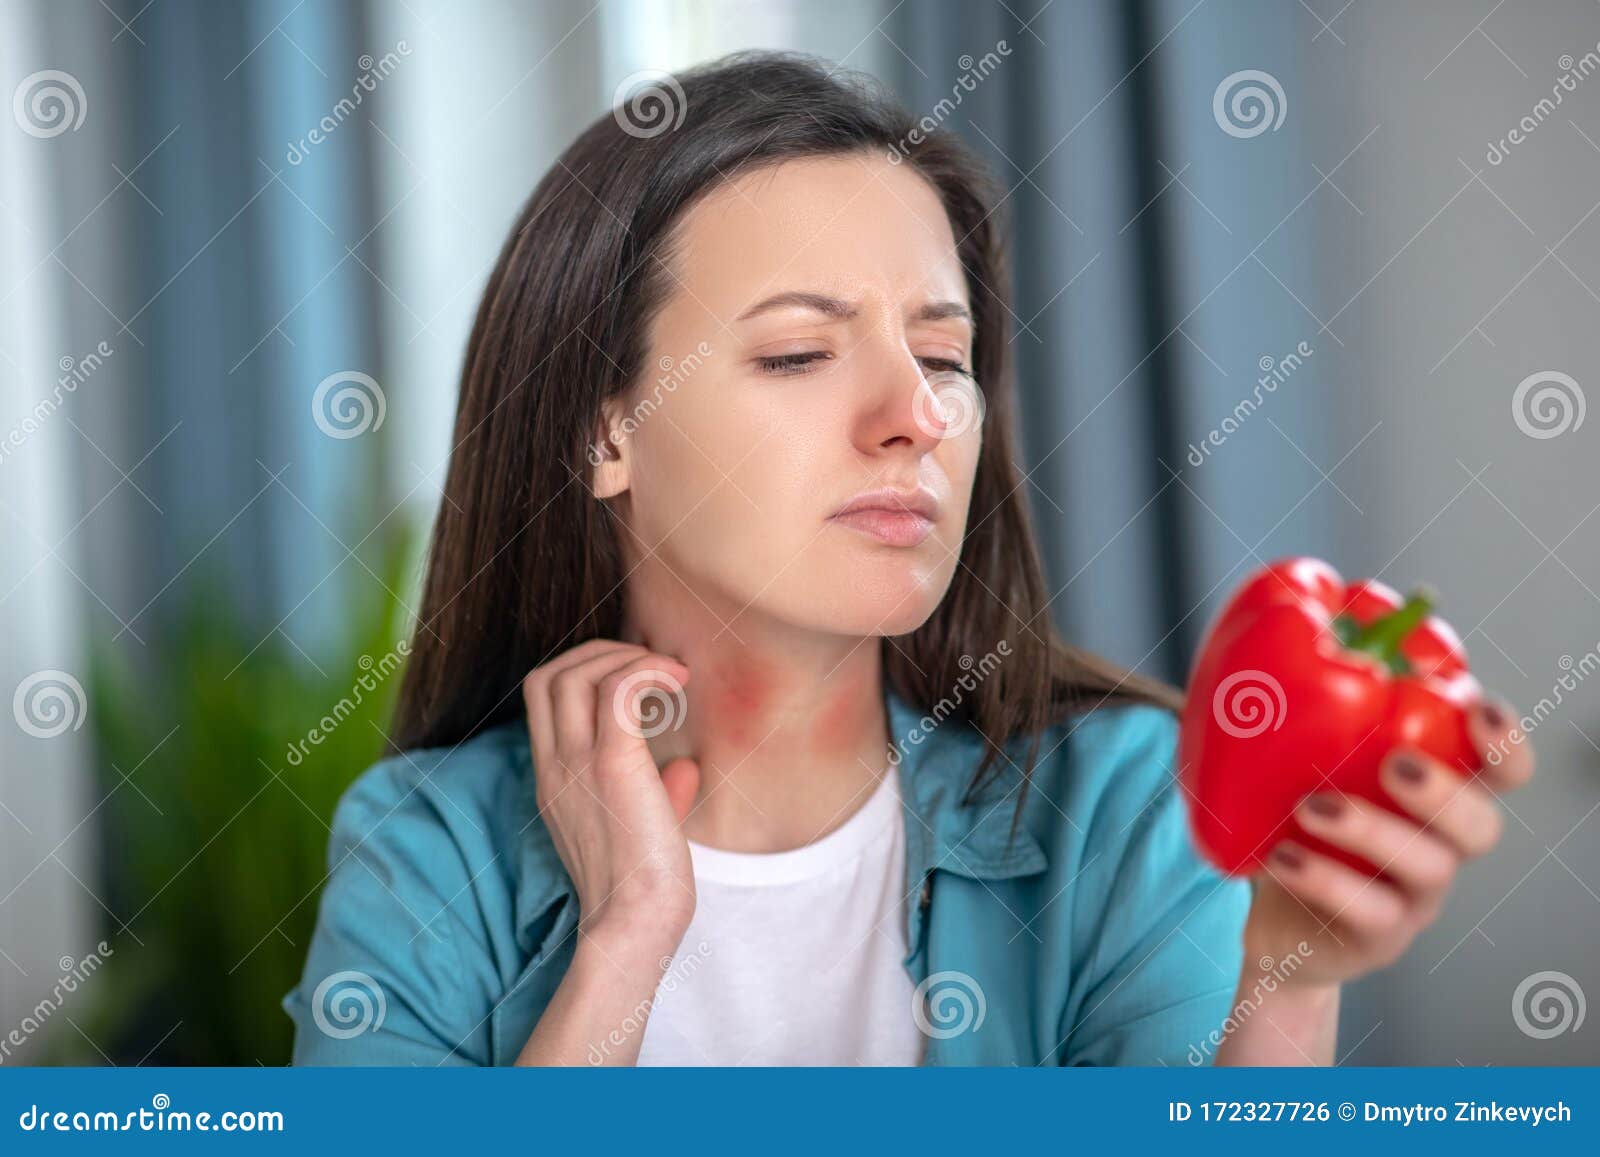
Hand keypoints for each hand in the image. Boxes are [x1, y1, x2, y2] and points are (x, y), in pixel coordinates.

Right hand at [521, 640, 700, 960]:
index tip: (631, 676)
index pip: (541, 696)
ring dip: (623, 656)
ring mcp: (577, 764)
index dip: (583, 669)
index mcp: (554, 779)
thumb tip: (685, 766)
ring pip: (574, 673)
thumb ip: (658, 794)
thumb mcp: (642, 829)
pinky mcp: (612, 764)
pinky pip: (617, 689)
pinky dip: (645, 670)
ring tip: (665, 670)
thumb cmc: (643, 885)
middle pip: (548, 674)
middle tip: (648, 663)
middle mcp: (555, 766)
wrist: (636, 924)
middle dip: (599, 652)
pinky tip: (676, 681)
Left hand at [1243, 697, 1534, 987]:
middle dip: (1444, 791)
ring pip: (1427, 866)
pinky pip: (1369, 913)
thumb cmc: (1302, 829)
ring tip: (1309, 807)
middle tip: (1394, 764)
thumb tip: (1269, 645)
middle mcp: (1441, 847)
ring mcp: (1415, 897)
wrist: (1279, 924)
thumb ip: (1305, 717)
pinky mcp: (1379, 938)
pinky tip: (1281, 857)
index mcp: (1437, 795)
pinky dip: (1324, 880)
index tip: (1476, 710)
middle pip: (1480, 825)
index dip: (1505, 743)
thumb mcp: (1305, 770)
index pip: (1501, 770)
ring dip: (1370, 829)